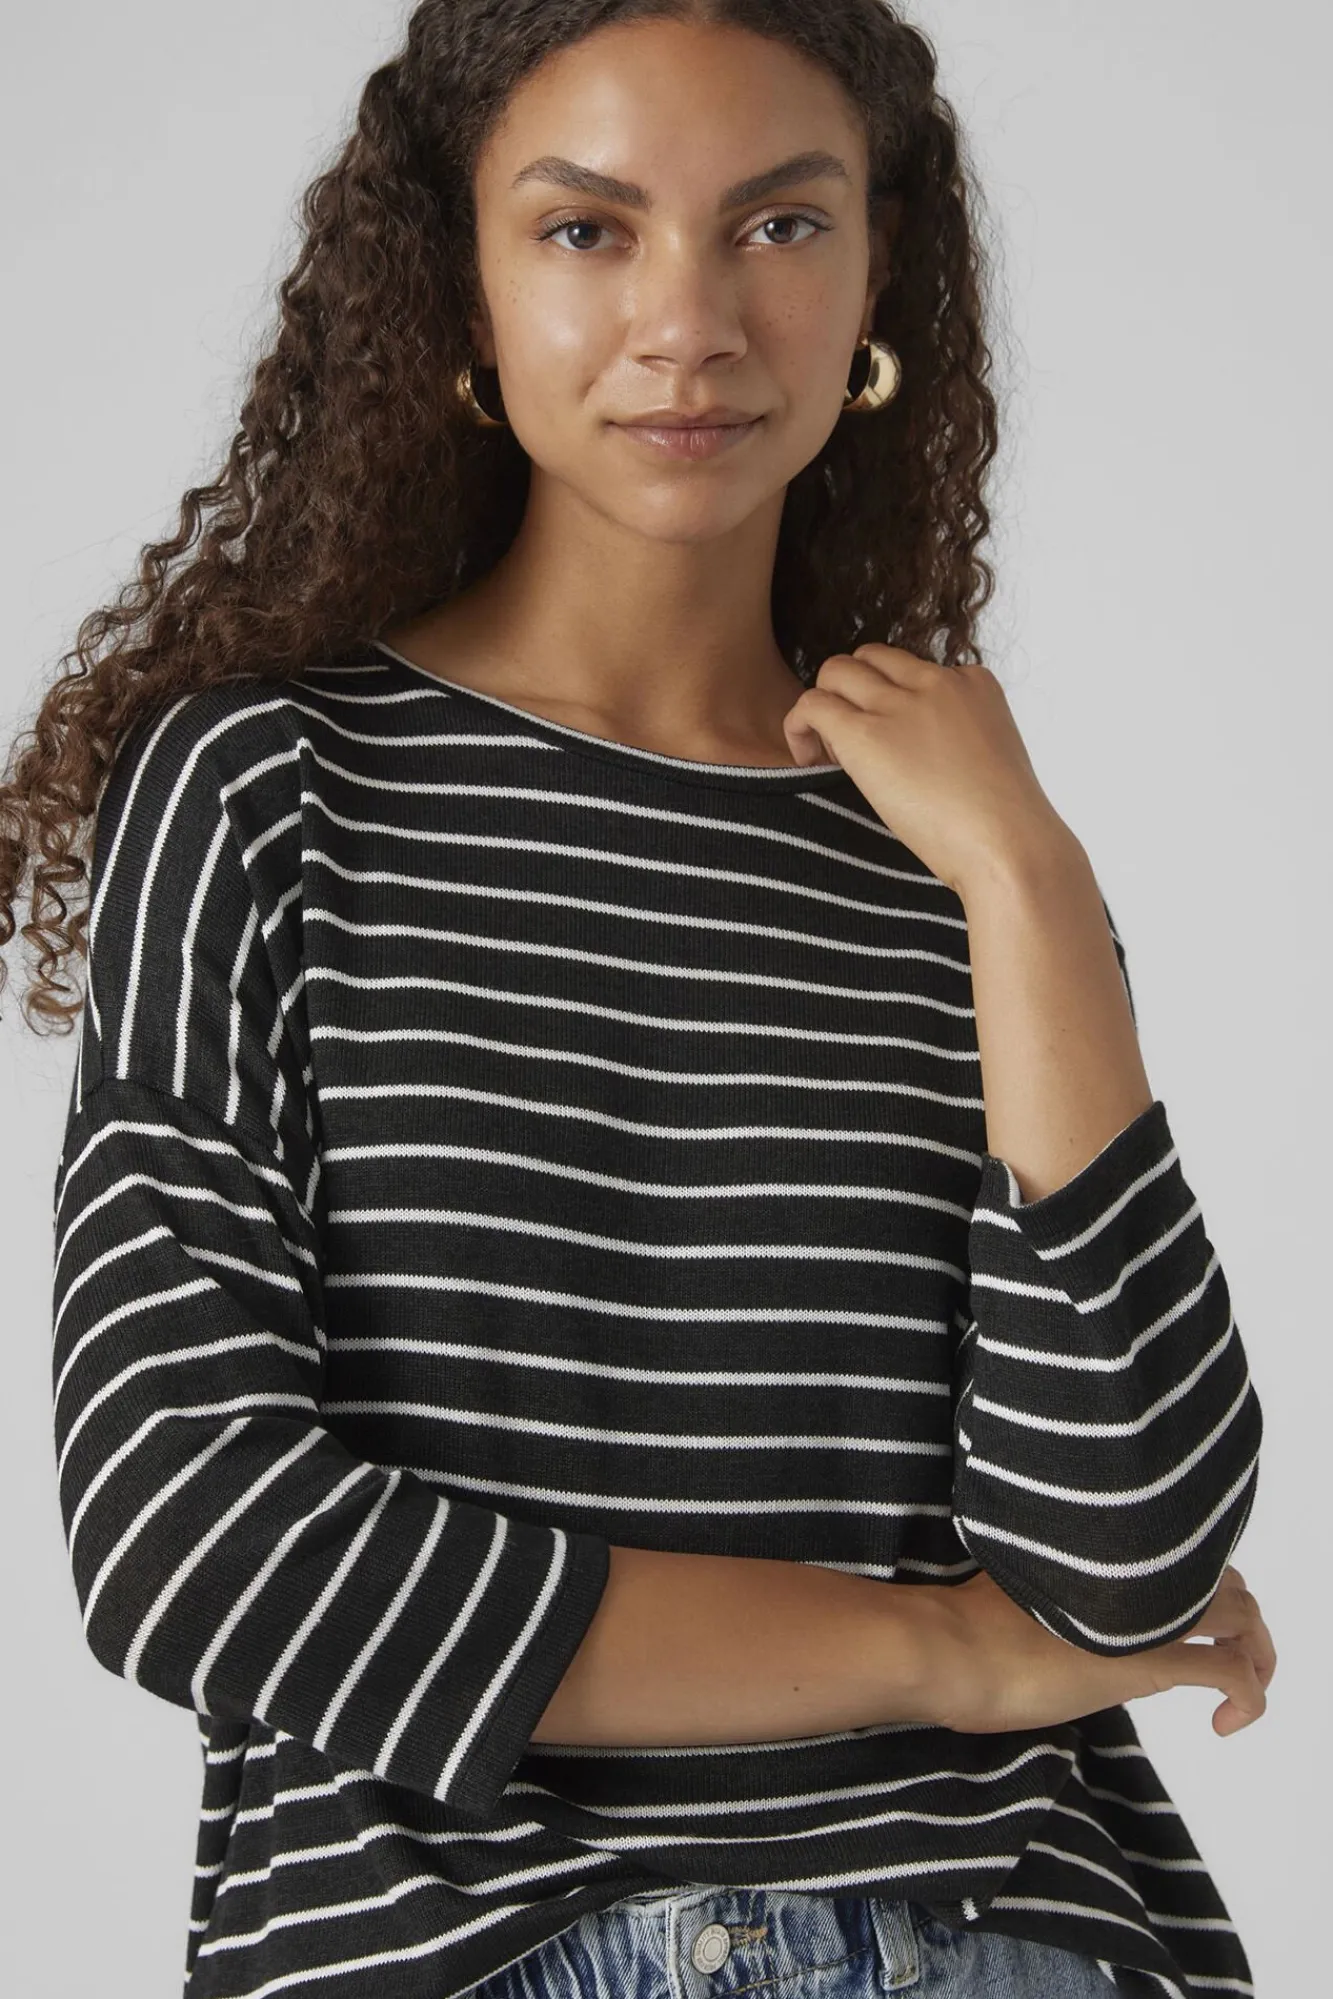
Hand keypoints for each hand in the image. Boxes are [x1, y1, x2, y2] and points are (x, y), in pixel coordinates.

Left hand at [783, 645, 1067, 895]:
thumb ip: (959, 745)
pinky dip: (799, 727)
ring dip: (826, 708)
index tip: (892, 746)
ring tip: (831, 757)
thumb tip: (928, 764)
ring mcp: (899, 704)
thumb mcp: (992, 763)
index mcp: (973, 684)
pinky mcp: (865, 732)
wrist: (1009, 846)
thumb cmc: (1006, 827)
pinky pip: (811, 704)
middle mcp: (935, 682)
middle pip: (871, 659)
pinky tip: (808, 762)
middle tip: (853, 748)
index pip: (913, 670)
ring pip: (836, 671)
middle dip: (854, 694)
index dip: (892, 703)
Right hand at [922, 1565, 1275, 1737]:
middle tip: (1227, 1658)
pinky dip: (1249, 1697)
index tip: (1190, 1622)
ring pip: (1244, 1618)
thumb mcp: (1022, 1593)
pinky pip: (1232, 1673)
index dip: (1201, 1586)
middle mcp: (1137, 1576)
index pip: (1186, 1554)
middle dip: (1242, 1621)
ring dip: (1257, 1654)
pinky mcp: (1151, 1664)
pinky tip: (1226, 1723)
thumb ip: (1061, 1590)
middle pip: (1226, 1580)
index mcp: (1108, 1556)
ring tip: (1240, 1693)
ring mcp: (1148, 1617)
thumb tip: (1063, 1603)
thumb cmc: (965, 1628)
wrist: (949, 1648)